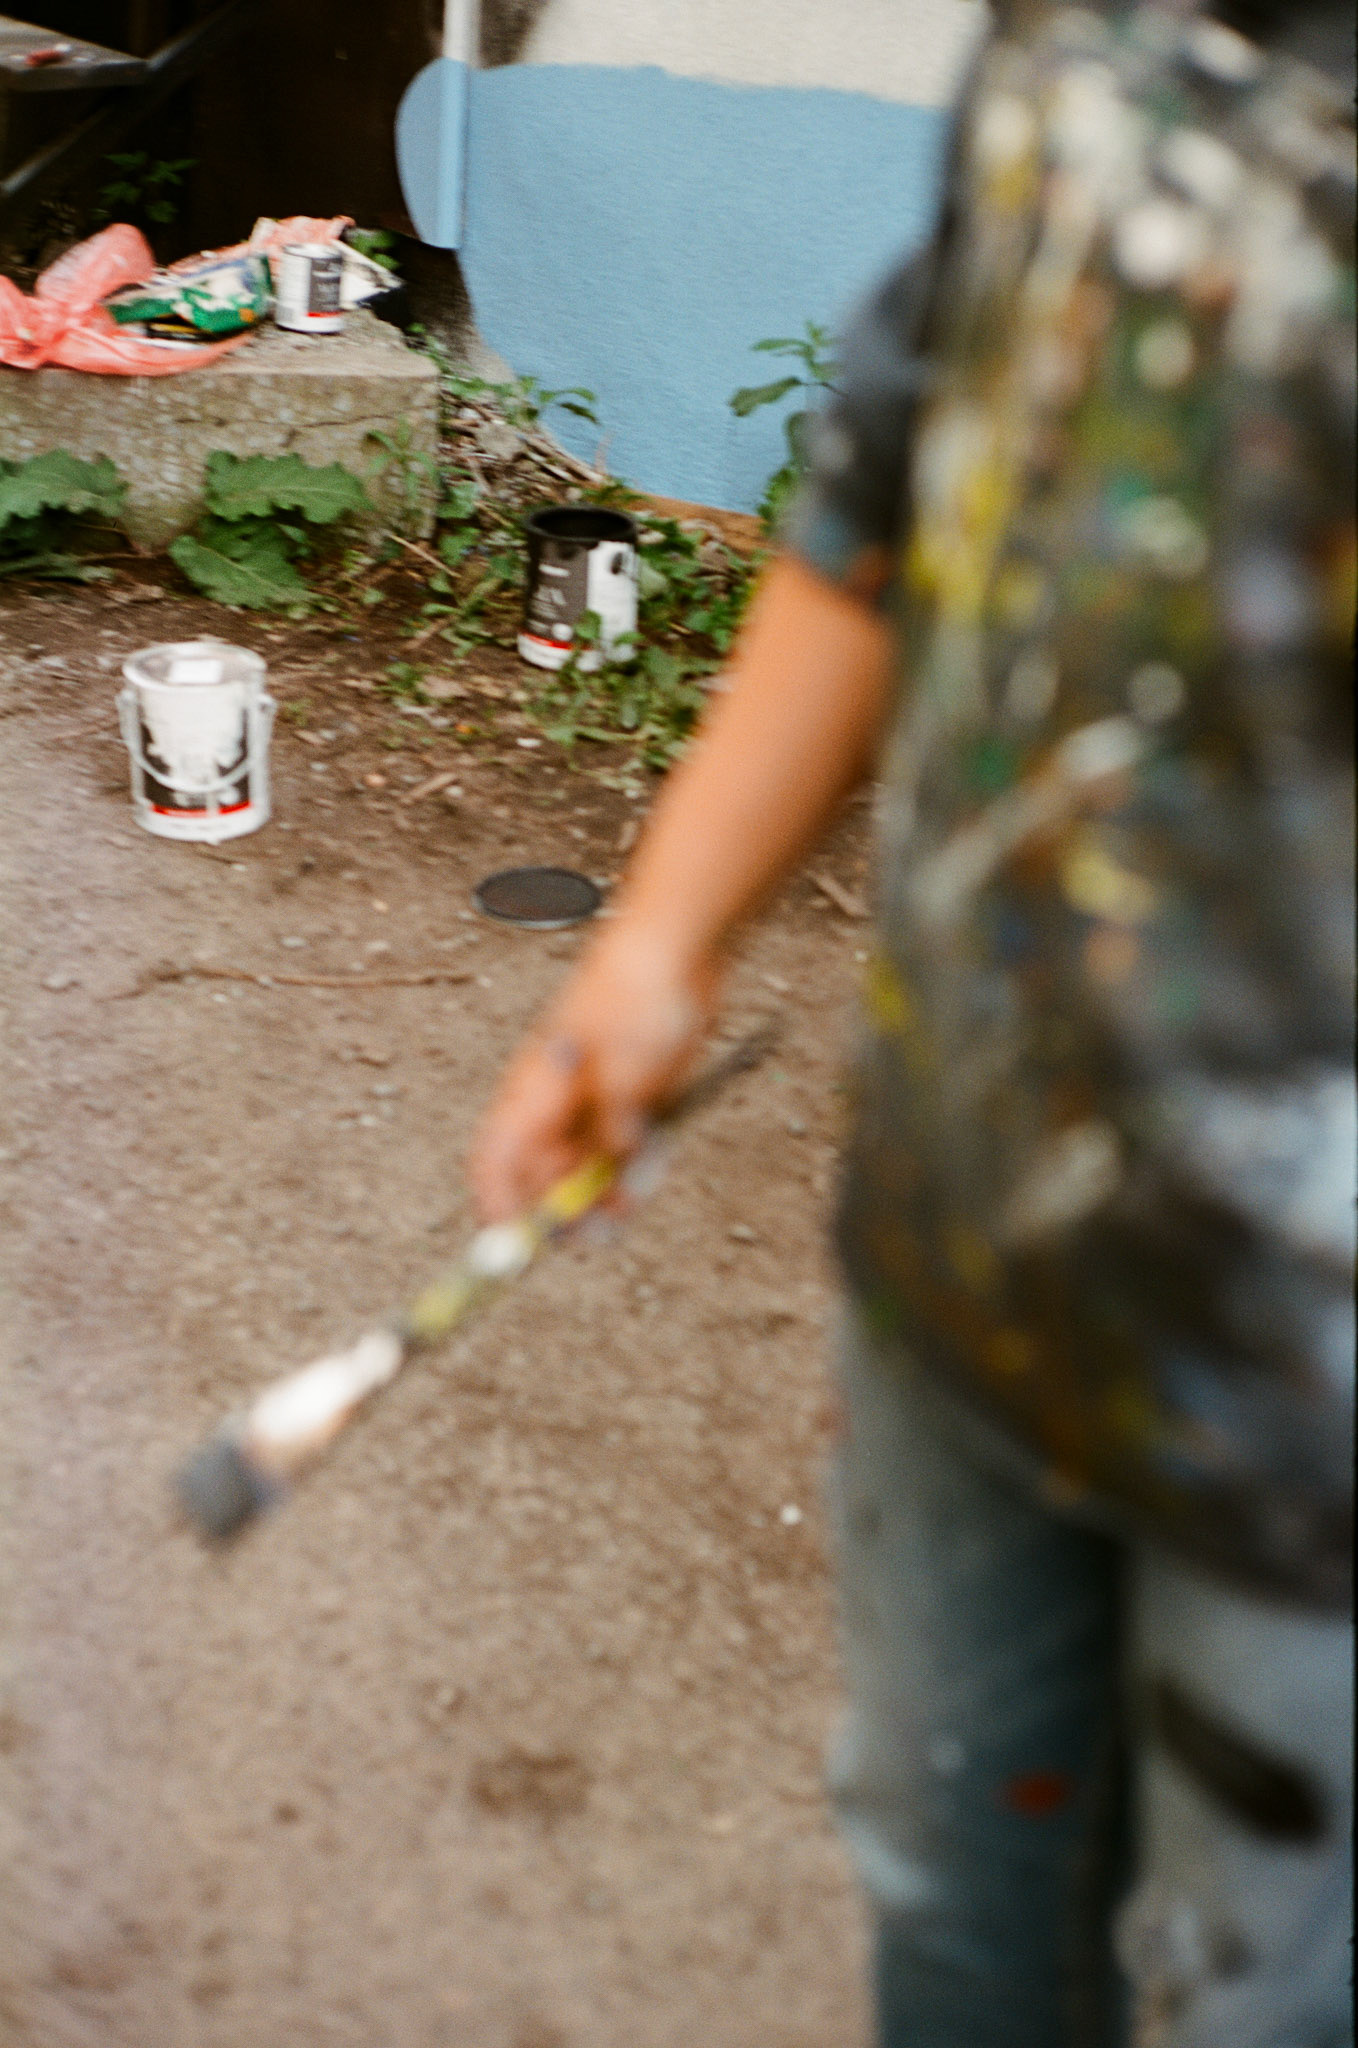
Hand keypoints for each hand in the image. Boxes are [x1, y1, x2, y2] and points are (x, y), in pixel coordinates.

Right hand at [469, 923, 720, 1221]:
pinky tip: (652, 1165)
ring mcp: (592, 1101)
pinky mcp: (627, 1099)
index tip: (516, 1244)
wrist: (674, 950)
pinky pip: (622, 1149)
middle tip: (594, 1237)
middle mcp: (556, 1102)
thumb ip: (615, 1123)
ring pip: (587, 1167)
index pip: (495, 1160)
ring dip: (605, 1193)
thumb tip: (613, 1164)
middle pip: (543, 1175)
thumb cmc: (635, 997)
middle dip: (564, 1211)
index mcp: (534, 1091)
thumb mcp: (625, 1069)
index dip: (498, 1204)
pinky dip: (633, 1167)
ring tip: (628, 1208)